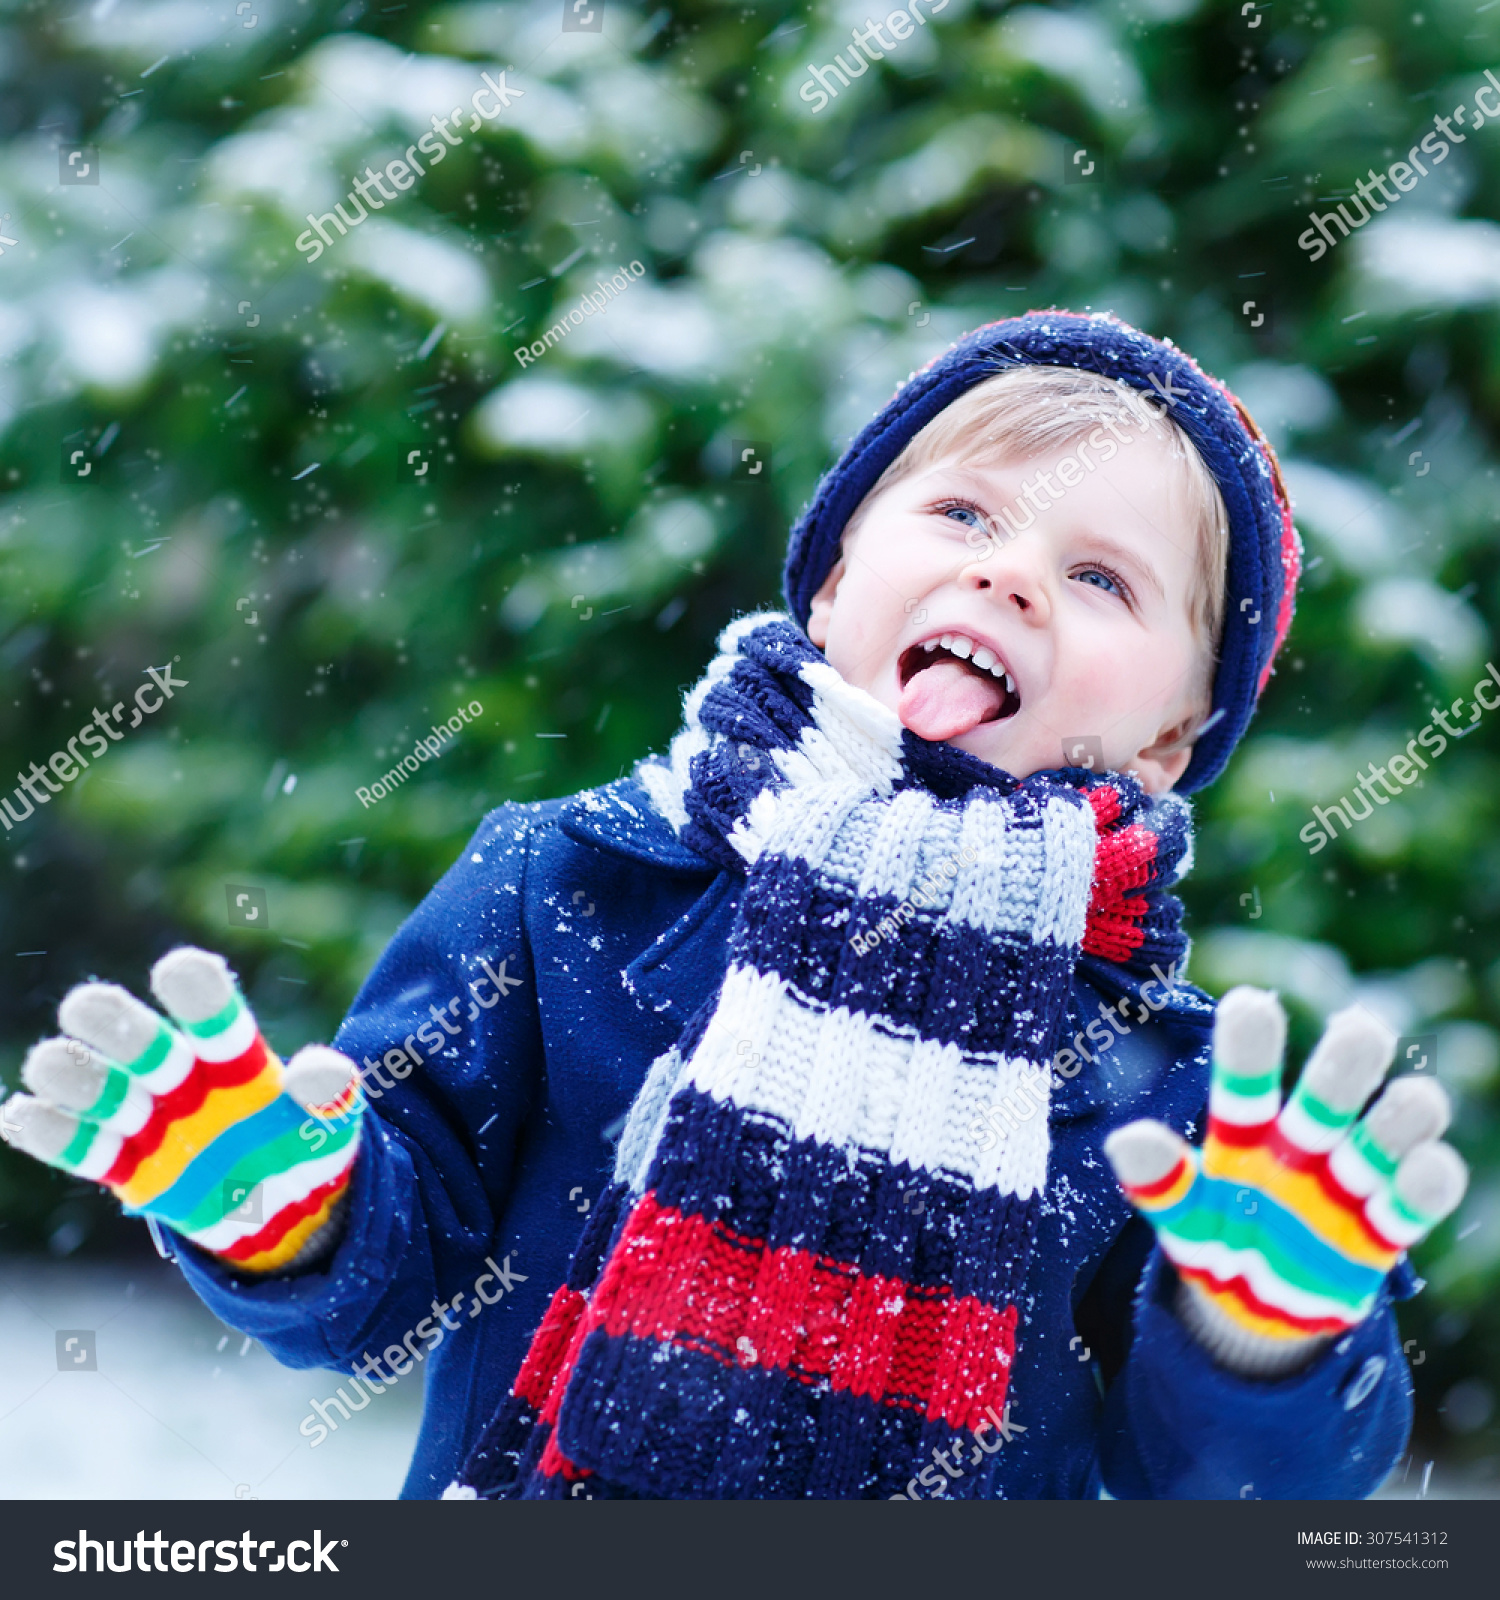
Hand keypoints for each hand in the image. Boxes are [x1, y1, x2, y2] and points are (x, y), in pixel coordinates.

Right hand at [0, 947, 361, 1273]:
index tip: (180, 968)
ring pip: (106, 1093)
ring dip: (76, 1077)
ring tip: (48, 1061)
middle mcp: (188, 1082)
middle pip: (148, 1048)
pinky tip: (20, 1114)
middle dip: (120, 1027)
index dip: (199, 996)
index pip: (217, 1020)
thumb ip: (329, 1092)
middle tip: (87, 1004)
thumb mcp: (335, 1121)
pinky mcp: (132, 1169)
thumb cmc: (310, 1146)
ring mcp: (156, 1124)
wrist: (290, 1211)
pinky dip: (53, 1134)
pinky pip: (86, 1150)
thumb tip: (325, 1070)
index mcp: (238, 1060)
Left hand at [1105, 987, 1466, 1376]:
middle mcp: (1303, 1144)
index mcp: (1245, 1131)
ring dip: (1405, 1115)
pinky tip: (1427, 1166)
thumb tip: (1126, 1141)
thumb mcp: (1181, 1216)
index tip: (1250, 1004)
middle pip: (1332, 1089)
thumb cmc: (1217, 1238)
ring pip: (1390, 1131)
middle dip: (1348, 1061)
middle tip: (1360, 1029)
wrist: (1259, 1309)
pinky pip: (1415, 1198)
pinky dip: (1428, 1181)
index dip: (1250, 1046)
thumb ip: (1159, 1182)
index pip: (1246, 1080)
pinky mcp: (1383, 1229)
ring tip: (1413, 1100)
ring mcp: (1348, 1183)